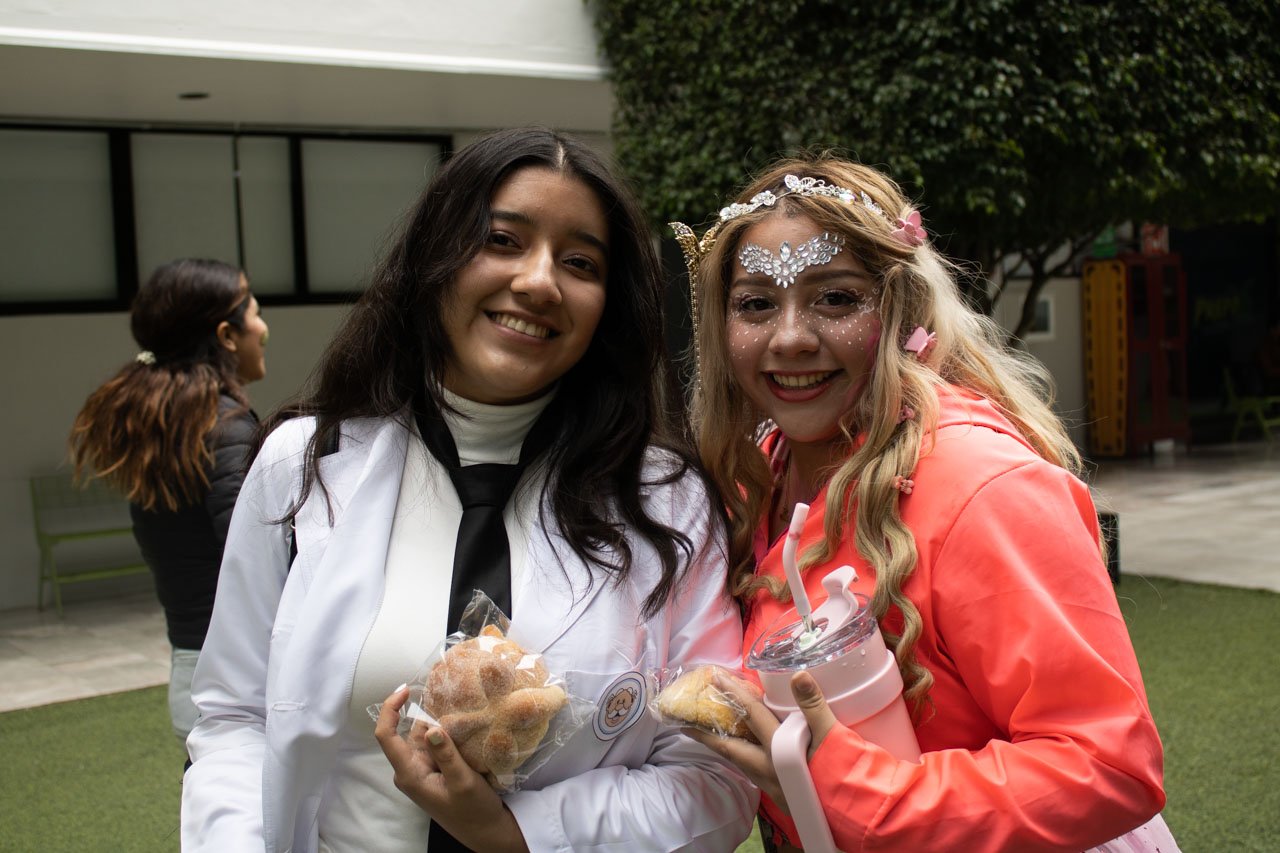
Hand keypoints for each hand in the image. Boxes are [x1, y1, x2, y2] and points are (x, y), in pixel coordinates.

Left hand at [374, 686, 528, 852]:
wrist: (485, 829)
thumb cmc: (473, 810)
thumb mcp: (462, 781)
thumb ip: (447, 754)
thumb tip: (432, 727)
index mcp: (409, 774)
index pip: (386, 736)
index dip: (390, 709)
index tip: (406, 689)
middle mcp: (410, 769)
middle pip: (408, 731)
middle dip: (425, 713)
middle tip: (449, 697)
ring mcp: (423, 769)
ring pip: (424, 735)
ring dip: (439, 722)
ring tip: (460, 708)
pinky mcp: (435, 769)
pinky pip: (436, 744)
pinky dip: (446, 732)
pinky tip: (463, 725)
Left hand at [681, 671, 840, 814]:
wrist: (857, 819)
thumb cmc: (845, 780)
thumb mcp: (834, 738)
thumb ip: (814, 706)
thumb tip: (798, 676)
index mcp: (778, 752)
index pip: (751, 715)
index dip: (733, 693)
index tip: (715, 677)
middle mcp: (768, 770)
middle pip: (730, 747)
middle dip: (706, 733)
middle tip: (686, 721)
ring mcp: (772, 784)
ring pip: (740, 759)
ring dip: (724, 743)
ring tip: (711, 729)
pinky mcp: (780, 792)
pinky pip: (753, 768)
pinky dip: (744, 752)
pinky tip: (748, 747)